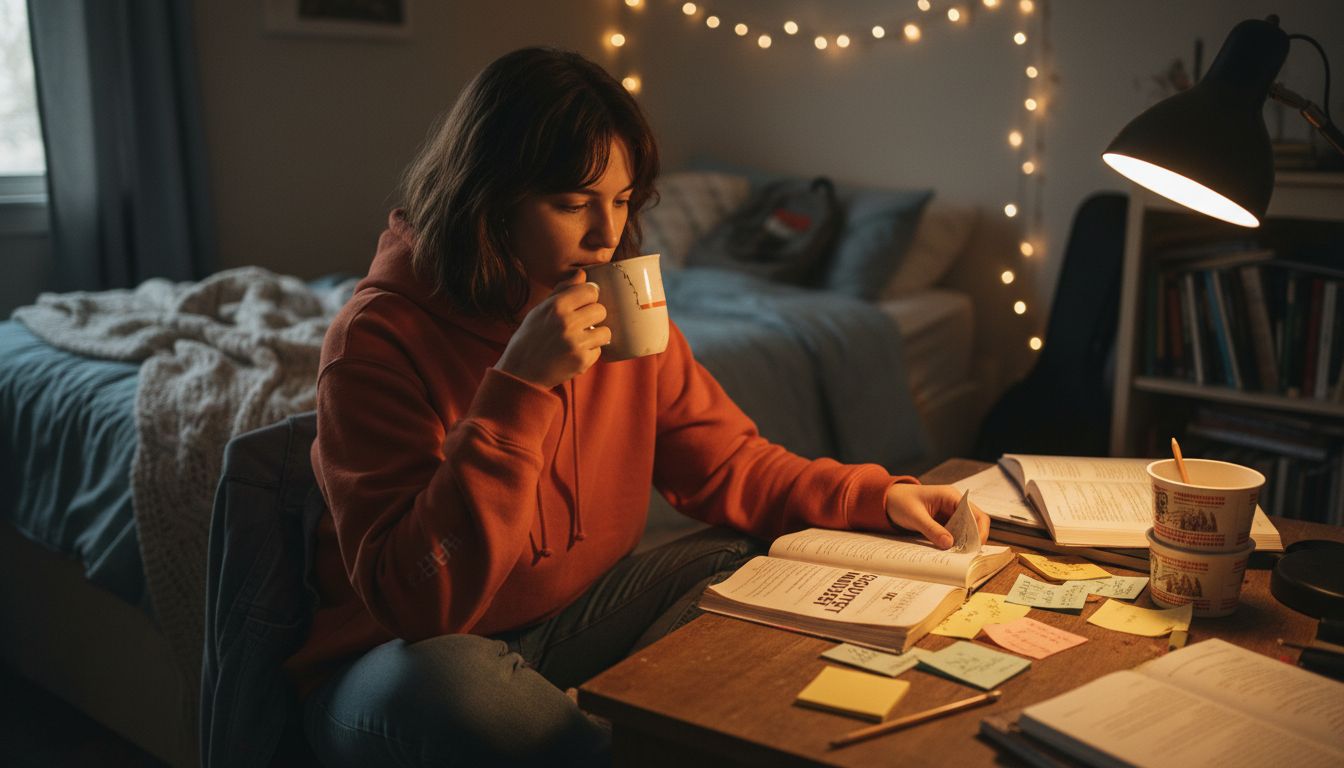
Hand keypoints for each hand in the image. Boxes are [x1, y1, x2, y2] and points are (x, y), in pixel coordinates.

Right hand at [495, 271, 611, 388]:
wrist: (520, 372)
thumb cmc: (530, 338)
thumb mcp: (540, 310)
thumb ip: (562, 290)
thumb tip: (582, 274)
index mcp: (556, 306)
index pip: (591, 291)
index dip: (589, 298)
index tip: (583, 305)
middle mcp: (567, 322)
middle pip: (600, 310)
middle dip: (593, 317)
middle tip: (581, 325)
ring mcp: (576, 342)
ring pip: (605, 332)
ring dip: (596, 336)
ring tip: (580, 340)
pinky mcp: (581, 361)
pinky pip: (599, 351)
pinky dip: (590, 353)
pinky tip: (574, 354)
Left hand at [884, 483, 989, 548]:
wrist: (887, 499)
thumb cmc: (900, 501)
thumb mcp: (915, 516)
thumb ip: (932, 529)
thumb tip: (949, 543)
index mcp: (950, 496)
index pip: (976, 513)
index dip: (980, 530)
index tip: (975, 546)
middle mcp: (954, 504)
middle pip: (974, 523)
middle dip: (972, 538)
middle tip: (967, 555)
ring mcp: (949, 513)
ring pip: (964, 530)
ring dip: (962, 542)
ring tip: (958, 555)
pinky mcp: (942, 522)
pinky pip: (953, 533)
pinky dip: (953, 542)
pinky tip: (949, 551)